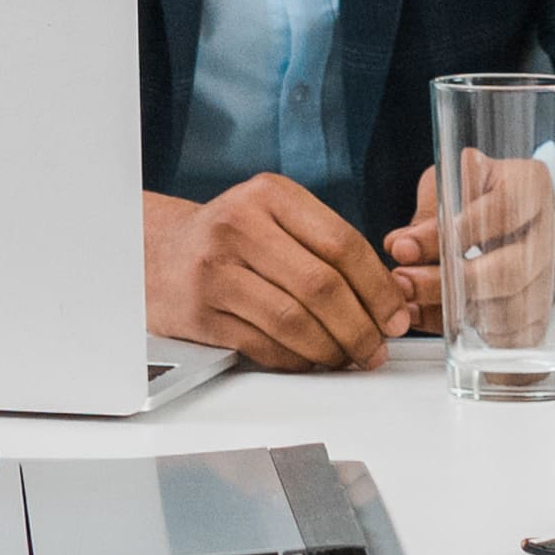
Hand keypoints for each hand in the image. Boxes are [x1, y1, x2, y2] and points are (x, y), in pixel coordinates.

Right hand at [146, 176, 416, 368]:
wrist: (159, 254)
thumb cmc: (231, 239)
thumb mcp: (274, 217)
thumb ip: (325, 246)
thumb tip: (388, 297)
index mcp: (268, 195)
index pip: (341, 242)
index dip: (378, 287)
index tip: (396, 314)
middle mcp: (238, 226)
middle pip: (320, 286)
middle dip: (360, 326)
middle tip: (376, 347)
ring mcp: (215, 270)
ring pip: (293, 321)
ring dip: (331, 349)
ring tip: (347, 357)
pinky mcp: (200, 313)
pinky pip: (265, 346)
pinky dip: (297, 360)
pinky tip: (310, 358)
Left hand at [380, 147, 554, 331]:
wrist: (508, 214)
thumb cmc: (477, 193)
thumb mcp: (449, 185)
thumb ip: (428, 215)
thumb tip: (401, 247)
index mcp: (531, 185)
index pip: (506, 208)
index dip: (463, 229)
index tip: (421, 240)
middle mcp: (548, 231)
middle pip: (511, 270)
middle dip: (450, 282)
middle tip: (405, 281)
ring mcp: (550, 274)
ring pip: (513, 309)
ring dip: (459, 314)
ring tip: (414, 305)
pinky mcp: (542, 309)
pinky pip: (517, 335)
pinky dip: (478, 335)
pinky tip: (442, 324)